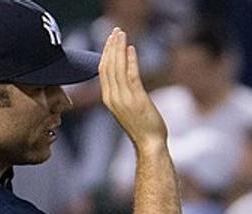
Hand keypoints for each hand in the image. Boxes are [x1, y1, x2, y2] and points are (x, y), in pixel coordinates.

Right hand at [99, 27, 166, 150]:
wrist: (148, 143)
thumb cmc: (141, 126)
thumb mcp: (127, 106)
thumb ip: (123, 91)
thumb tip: (125, 76)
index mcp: (108, 99)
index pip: (103, 71)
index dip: (106, 53)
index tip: (110, 39)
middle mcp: (112, 97)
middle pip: (107, 66)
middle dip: (111, 47)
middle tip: (115, 31)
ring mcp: (123, 98)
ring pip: (117, 68)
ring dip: (119, 49)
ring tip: (122, 34)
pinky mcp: (136, 98)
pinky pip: (131, 75)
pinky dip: (130, 60)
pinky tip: (131, 49)